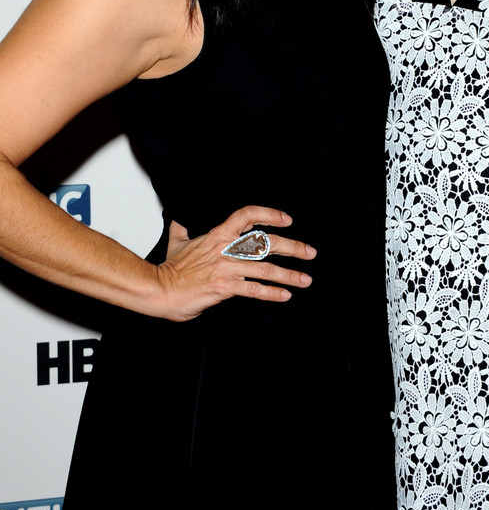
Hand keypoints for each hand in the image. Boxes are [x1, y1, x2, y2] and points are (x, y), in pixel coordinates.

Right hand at [153, 206, 315, 320]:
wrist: (158, 289)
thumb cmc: (168, 269)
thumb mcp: (176, 242)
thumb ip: (181, 229)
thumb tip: (178, 220)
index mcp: (217, 235)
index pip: (247, 216)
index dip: (269, 214)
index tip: (286, 219)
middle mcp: (226, 249)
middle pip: (266, 243)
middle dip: (292, 247)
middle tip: (310, 252)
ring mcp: (226, 268)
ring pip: (265, 269)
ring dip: (289, 275)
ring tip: (305, 279)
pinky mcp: (224, 288)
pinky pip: (254, 289)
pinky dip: (272, 293)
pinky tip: (285, 295)